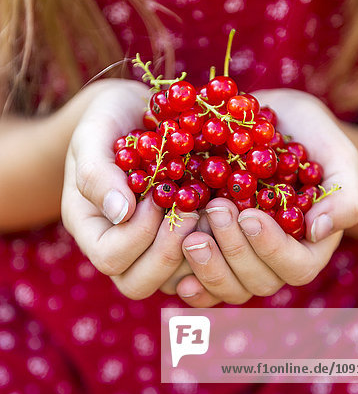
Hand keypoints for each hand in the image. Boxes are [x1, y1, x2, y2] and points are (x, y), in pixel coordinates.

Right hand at [61, 79, 198, 298]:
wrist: (139, 109)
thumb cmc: (110, 118)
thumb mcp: (94, 134)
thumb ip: (97, 172)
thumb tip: (120, 214)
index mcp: (91, 227)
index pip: (110, 259)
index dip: (137, 235)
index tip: (157, 196)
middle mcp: (121, 245)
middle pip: (139, 284)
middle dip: (170, 252)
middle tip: (192, 213)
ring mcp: (154, 245)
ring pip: (177, 281)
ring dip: (201, 252)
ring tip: (214, 210)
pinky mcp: (185, 237)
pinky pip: (204, 262)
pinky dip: (220, 244)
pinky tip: (228, 212)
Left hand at [173, 88, 357, 306]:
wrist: (270, 119)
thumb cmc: (310, 134)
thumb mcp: (337, 154)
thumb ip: (343, 194)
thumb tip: (320, 230)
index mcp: (308, 243)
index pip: (296, 266)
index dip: (272, 249)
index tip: (250, 215)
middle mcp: (274, 258)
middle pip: (258, 281)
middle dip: (234, 250)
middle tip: (215, 208)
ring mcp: (241, 257)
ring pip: (227, 286)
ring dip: (208, 266)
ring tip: (189, 234)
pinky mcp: (214, 248)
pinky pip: (201, 280)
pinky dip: (189, 281)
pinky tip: (175, 273)